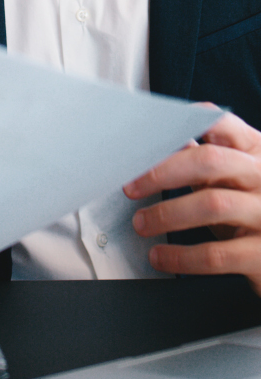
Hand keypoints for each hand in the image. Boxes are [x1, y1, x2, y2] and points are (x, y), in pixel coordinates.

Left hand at [124, 110, 260, 292]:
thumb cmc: (250, 208)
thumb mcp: (231, 179)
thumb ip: (202, 159)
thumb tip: (154, 143)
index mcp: (255, 151)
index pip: (220, 122)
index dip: (181, 125)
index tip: (146, 140)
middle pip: (210, 160)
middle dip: (162, 172)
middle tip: (130, 187)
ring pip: (213, 204)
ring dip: (167, 214)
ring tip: (141, 223)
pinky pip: (218, 254)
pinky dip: (182, 257)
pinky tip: (161, 256)